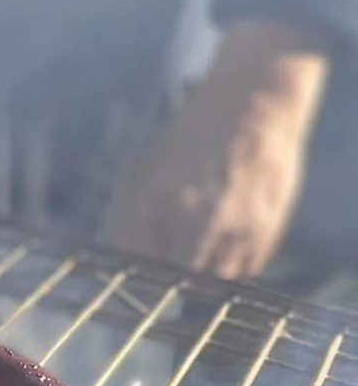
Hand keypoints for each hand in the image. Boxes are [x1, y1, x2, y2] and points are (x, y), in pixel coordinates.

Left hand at [104, 21, 329, 278]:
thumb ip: (133, 212)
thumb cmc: (191, 135)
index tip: (132, 271)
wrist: (252, 106)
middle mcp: (193, 222)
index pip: (135, 259)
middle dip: (167, 275)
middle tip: (168, 266)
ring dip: (202, 272)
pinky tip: (228, 239)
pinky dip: (234, 262)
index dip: (132, 268)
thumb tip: (119, 250)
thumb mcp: (147, 167)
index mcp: (155, 205)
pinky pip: (246, 267)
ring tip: (200, 248)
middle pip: (174, 276)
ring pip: (211, 278)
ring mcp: (233, 229)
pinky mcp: (265, 229)